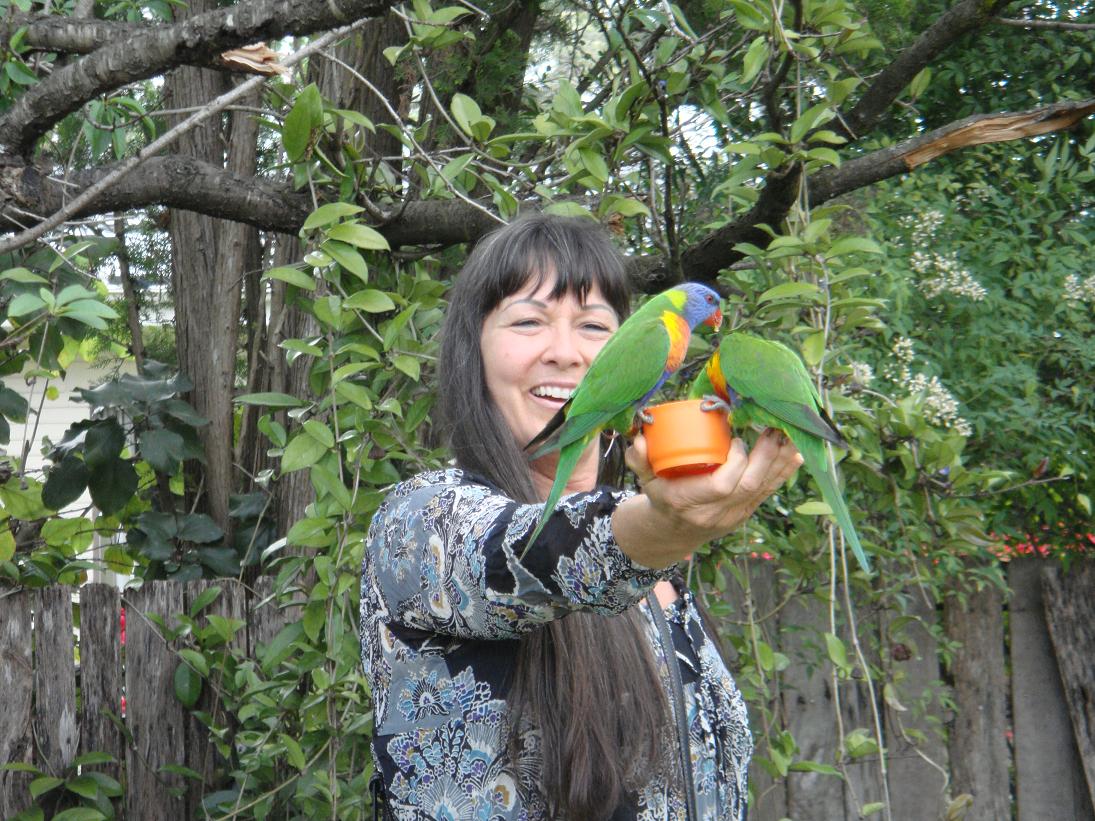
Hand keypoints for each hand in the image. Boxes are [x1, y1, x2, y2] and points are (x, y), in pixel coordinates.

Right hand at [621, 428, 803, 552]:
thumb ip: (639, 459)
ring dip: (779, 462)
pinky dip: (783, 473)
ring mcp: (734, 515)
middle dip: (765, 457)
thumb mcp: (645, 480)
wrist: (672, 532)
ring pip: (764, 489)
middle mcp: (715, 512)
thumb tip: (638, 436)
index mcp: (688, 501)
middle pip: (749, 486)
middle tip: (773, 429)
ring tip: (791, 436)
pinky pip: (768, 492)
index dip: (735, 463)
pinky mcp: (746, 512)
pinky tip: (796, 455)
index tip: (737, 440)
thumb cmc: (660, 497)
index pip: (721, 486)